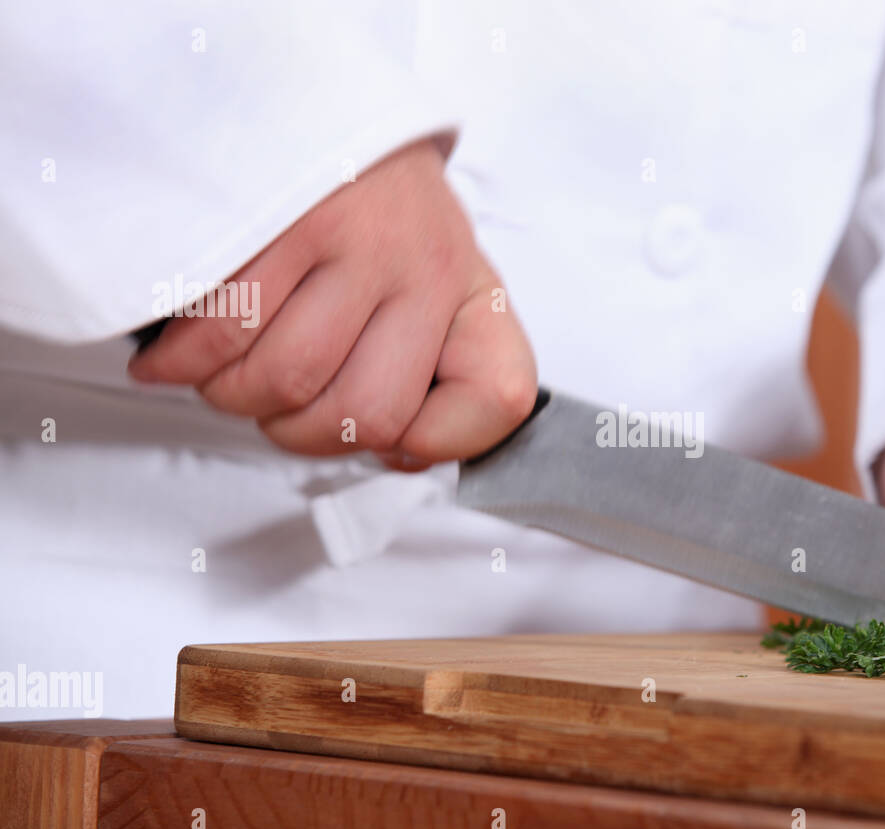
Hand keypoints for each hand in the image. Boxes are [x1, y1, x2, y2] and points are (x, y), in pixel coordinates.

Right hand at [127, 138, 536, 465]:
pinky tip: (175, 354)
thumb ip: (429, 366)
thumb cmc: (370, 212)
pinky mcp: (282, 220)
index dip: (430, 441)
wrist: (310, 104)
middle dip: (297, 433)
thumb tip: (395, 455)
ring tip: (220, 371)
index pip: (496, 398)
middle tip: (270, 408)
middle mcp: (427, 267)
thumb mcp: (431, 283)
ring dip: (232, 395)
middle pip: (362, 417)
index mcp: (471, 291)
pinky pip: (223, 334)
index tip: (383, 437)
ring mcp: (358, 242)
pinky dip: (181, 362)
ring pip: (284, 381)